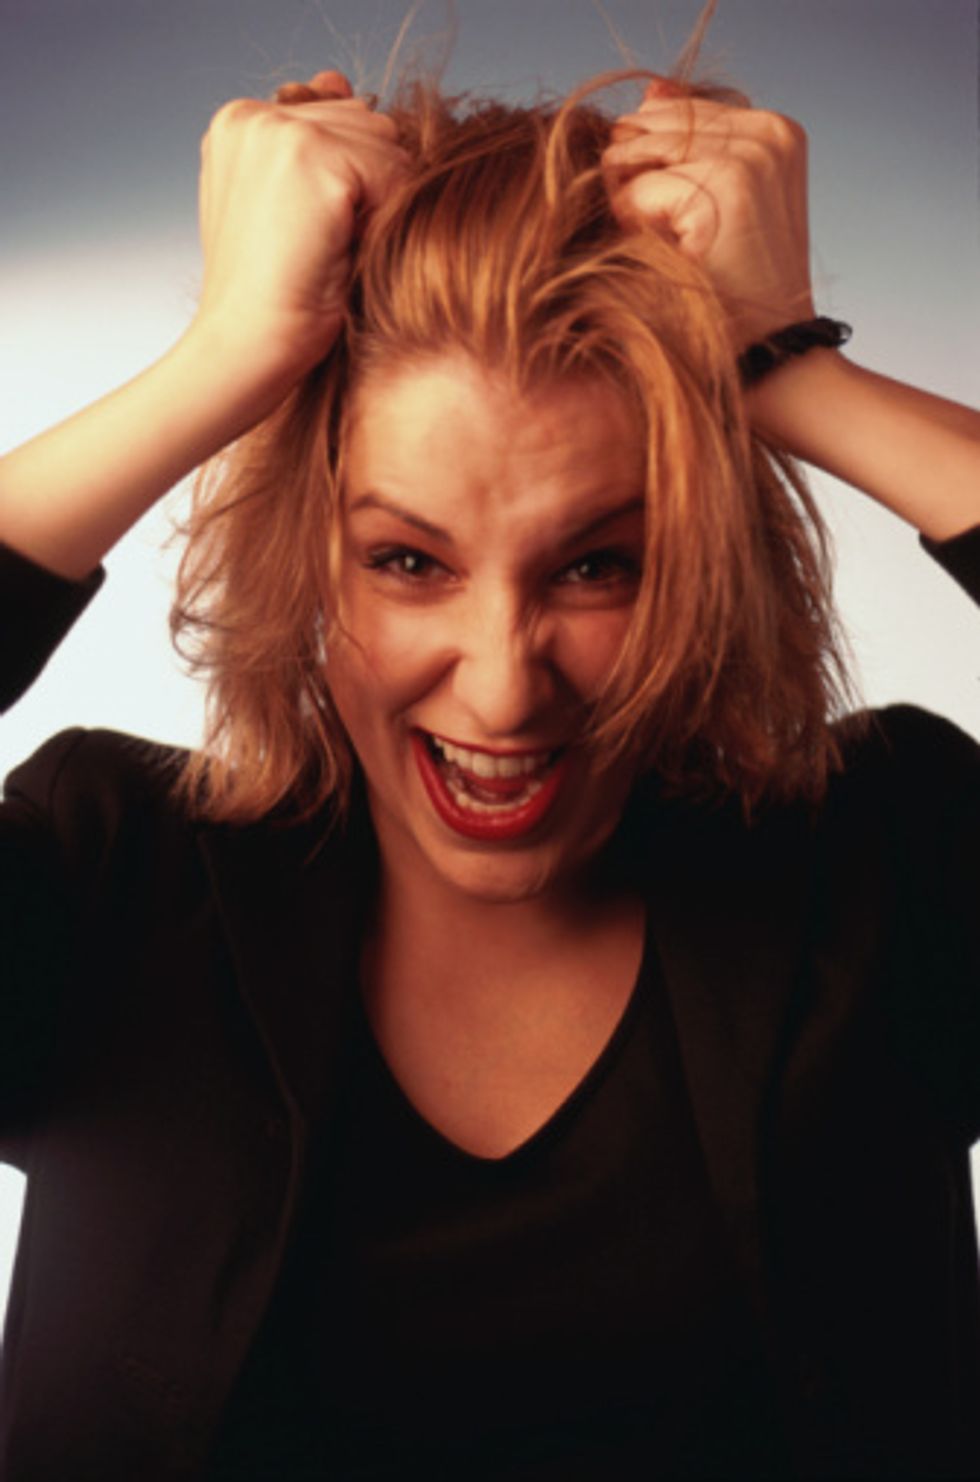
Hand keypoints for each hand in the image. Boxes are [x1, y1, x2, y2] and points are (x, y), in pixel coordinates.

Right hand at [192, 70, 409, 374]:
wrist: (248, 347)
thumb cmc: (273, 295)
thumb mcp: (293, 207)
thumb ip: (317, 144)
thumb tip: (338, 81)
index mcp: (240, 122)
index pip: (340, 119)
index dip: (352, 183)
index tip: (315, 233)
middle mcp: (250, 113)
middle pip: (368, 123)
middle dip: (369, 186)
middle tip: (327, 247)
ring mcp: (278, 130)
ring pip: (385, 144)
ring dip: (379, 203)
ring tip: (335, 250)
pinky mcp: (310, 156)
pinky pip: (394, 172)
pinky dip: (386, 218)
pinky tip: (346, 252)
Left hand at [603, 79, 814, 350]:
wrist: (772, 361)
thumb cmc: (736, 297)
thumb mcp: (709, 207)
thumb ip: (683, 143)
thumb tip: (651, 91)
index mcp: (774, 129)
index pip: (669, 113)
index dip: (649, 170)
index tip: (681, 225)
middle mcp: (768, 132)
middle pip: (647, 127)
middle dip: (634, 183)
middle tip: (670, 243)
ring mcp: (751, 155)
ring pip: (636, 157)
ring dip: (633, 209)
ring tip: (676, 253)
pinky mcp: (726, 186)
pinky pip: (635, 191)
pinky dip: (635, 231)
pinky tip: (675, 263)